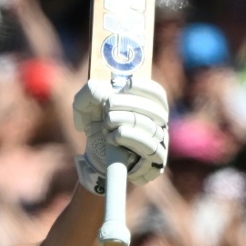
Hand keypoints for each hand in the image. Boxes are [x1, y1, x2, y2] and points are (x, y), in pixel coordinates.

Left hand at [73, 78, 168, 194]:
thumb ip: (91, 91)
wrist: (94, 155)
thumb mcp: (87, 105)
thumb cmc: (96, 125)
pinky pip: (149, 145)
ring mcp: (159, 143)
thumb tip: (102, 90)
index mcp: (149, 107)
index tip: (126, 86)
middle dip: (126, 103)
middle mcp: (158, 124)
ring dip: (122, 121)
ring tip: (106, 124)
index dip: (144, 87)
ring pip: (149, 126)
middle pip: (153, 109)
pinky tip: (111, 138)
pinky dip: (127, 137)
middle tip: (107, 107)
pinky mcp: (155, 160)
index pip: (157, 94)